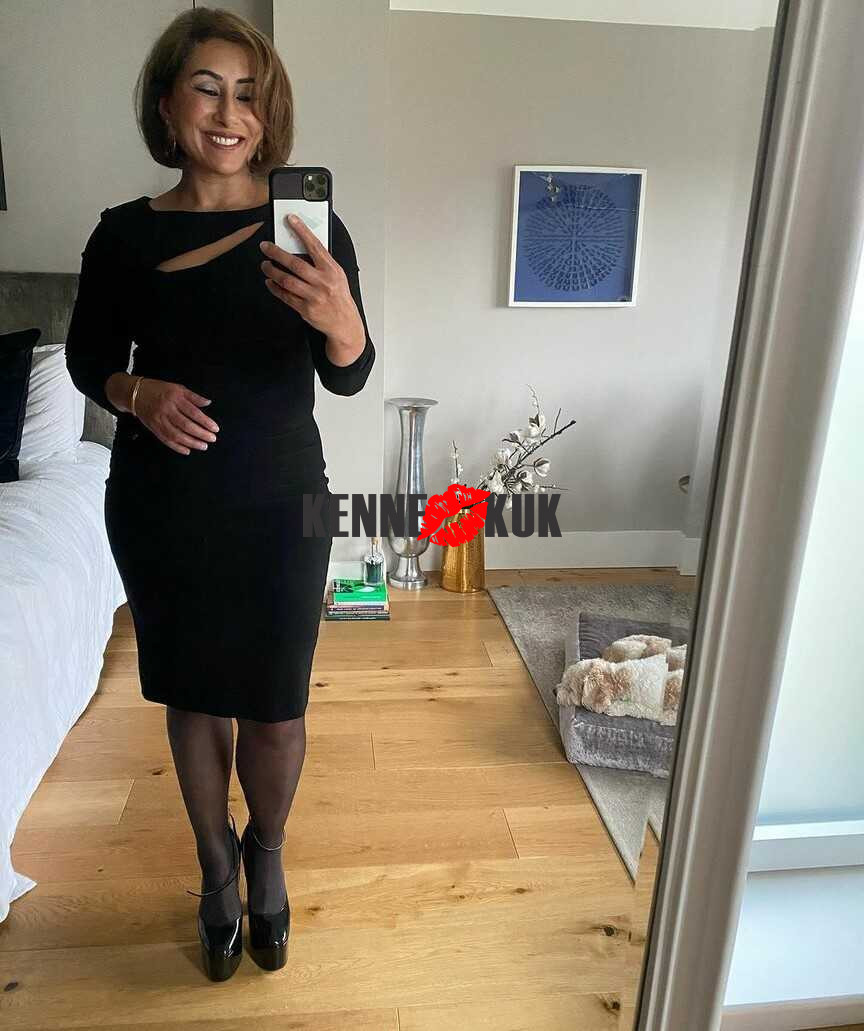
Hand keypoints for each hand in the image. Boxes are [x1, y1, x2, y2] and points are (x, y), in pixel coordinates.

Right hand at [132, 377, 219, 456]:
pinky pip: (166, 440)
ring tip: (203, 446)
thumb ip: (193, 396)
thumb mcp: (177, 388)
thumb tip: (208, 403)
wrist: (135, 394)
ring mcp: (159, 420)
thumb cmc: (160, 389)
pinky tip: (187, 450)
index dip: (205, 421)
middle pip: (186, 425)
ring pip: (176, 435)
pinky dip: (177, 447)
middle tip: (212, 439)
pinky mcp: (153, 428)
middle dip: (201, 434)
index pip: (193, 412)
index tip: (215, 428)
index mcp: (174, 398)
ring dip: (191, 442)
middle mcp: (166, 410)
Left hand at [259, 215, 364, 343]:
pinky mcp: (306, 309)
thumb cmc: (339, 297)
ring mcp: (314, 297)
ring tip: (265, 265)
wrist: (344, 323)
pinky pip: (286, 296)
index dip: (302, 231)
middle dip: (277, 253)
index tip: (291, 220)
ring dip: (272, 271)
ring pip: (287, 280)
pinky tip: (270, 282)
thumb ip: (321, 262)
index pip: (315, 246)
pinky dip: (275, 288)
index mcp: (332, 270)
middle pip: (295, 264)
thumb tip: (302, 246)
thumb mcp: (337, 275)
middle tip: (265, 247)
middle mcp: (323, 283)